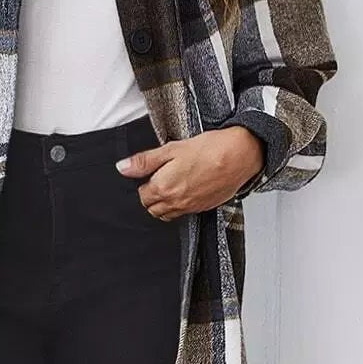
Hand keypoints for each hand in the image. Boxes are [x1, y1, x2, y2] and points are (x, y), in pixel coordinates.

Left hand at [115, 126, 264, 218]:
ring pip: (167, 214)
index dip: (144, 183)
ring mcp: (190, 207)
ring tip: (173, 185)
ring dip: (165, 203)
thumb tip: (122, 168)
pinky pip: (185, 213)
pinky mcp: (204, 207)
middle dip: (152, 196)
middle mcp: (175, 202)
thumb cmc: (209, 149)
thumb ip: (144, 161)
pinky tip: (188, 189)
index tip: (150, 173)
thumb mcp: (171, 149)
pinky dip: (181, 205)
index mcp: (163, 187)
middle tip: (160, 178)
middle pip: (152, 208)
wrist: (240, 155)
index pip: (142, 196)